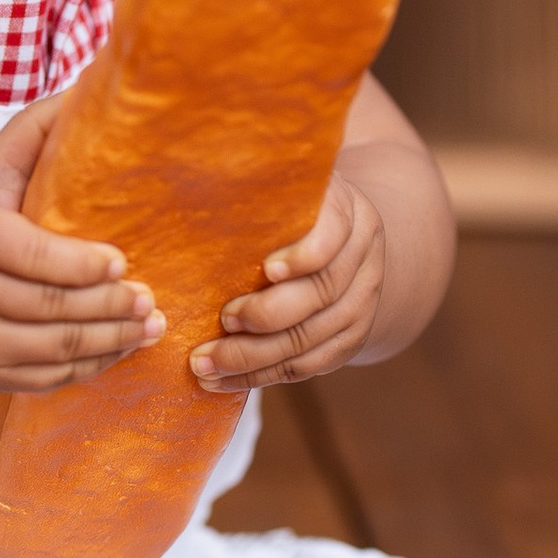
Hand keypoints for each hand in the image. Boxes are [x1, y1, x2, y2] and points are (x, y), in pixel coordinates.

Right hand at [0, 100, 162, 393]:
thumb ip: (37, 129)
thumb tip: (94, 91)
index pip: (32, 255)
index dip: (82, 265)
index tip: (123, 261)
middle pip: (50, 307)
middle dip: (110, 306)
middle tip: (150, 298)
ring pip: (56, 348)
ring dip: (113, 339)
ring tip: (150, 323)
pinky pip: (49, 378)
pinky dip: (92, 366)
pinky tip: (121, 347)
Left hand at [192, 174, 385, 391]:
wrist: (350, 243)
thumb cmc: (296, 211)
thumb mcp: (290, 191)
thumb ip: (260, 190)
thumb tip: (194, 176)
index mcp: (350, 214)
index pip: (334, 236)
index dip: (304, 254)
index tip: (267, 268)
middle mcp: (363, 260)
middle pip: (321, 295)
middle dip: (267, 315)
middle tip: (222, 320)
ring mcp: (362, 305)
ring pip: (311, 341)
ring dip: (253, 358)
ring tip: (204, 364)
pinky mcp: (349, 341)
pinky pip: (308, 367)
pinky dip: (261, 378)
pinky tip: (221, 381)